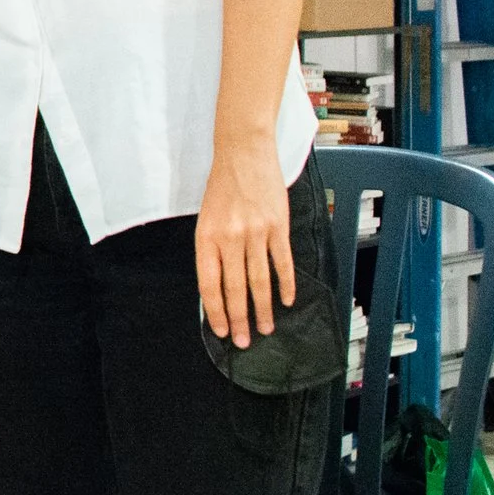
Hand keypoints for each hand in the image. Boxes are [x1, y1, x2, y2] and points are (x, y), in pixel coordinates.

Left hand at [196, 145, 295, 347]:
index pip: (208, 285)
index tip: (220, 331)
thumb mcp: (206, 218)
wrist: (243, 153)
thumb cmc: (221, 187)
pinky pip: (282, 263)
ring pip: (259, 281)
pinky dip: (286, 285)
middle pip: (235, 289)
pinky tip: (287, 301)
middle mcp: (229, 238)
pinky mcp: (278, 227)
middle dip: (239, 319)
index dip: (214, 312)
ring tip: (266, 328)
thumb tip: (220, 287)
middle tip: (244, 341)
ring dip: (263, 309)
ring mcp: (255, 233)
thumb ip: (213, 250)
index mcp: (206, 238)